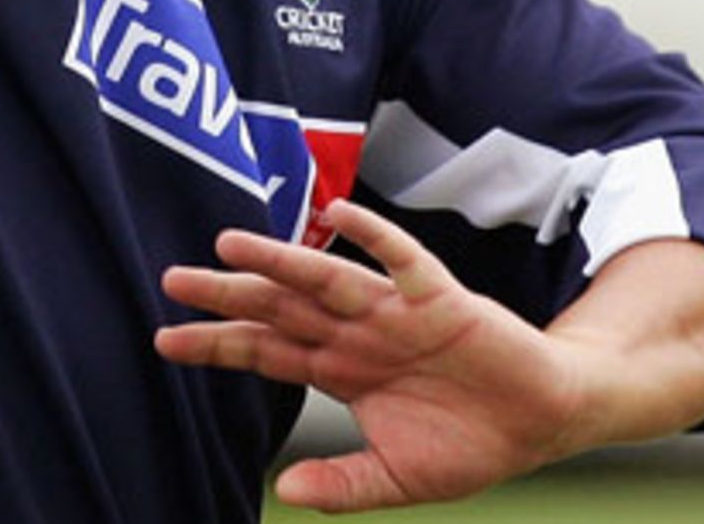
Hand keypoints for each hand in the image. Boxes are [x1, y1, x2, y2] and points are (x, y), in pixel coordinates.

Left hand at [156, 198, 583, 512]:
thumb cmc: (467, 441)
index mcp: (342, 371)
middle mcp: (357, 333)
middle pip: (281, 308)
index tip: (165, 339)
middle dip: (228, 295)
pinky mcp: (438, 299)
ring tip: (231, 246)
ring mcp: (394, 312)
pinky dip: (372, 236)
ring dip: (280, 260)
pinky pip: (400, 259)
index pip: (266, 353)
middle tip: (173, 279)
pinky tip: (338, 215)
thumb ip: (343, 485)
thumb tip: (282, 489)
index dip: (217, 345)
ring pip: (326, 278)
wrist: (538, 420)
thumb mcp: (397, 478)